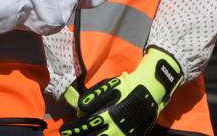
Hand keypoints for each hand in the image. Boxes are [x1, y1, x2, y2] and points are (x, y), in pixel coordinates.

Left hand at [59, 47, 182, 135]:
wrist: (152, 88)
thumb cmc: (128, 85)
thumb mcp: (110, 87)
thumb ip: (94, 98)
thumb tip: (80, 109)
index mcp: (109, 115)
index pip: (86, 126)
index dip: (74, 129)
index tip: (65, 130)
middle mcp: (117, 127)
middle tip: (69, 135)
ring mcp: (126, 133)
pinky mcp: (133, 134)